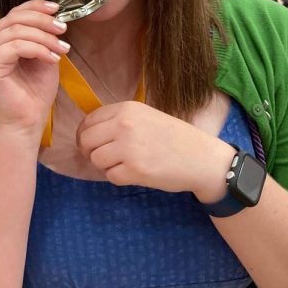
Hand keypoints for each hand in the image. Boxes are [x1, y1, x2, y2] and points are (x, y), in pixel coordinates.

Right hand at [0, 0, 68, 142]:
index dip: (36, 6)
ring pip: (17, 30)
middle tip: (63, 30)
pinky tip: (51, 59)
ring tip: (62, 50)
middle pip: (15, 17)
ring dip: (45, 37)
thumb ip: (43, 37)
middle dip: (43, 20)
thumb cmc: (34, 93)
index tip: (57, 9)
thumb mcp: (43, 57)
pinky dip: (38, 49)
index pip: (15, 13)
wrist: (27, 122)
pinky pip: (16, 46)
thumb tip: (54, 17)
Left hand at [76, 101, 234, 200]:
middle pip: (86, 141)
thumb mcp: (146, 117)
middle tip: (104, 158)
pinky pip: (110, 176)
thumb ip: (119, 121)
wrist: (202, 158)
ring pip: (96, 160)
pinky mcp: (135, 170)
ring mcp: (129, 148)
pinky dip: (118, 178)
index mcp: (127, 109)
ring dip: (105, 166)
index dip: (85, 135)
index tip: (91, 144)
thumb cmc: (174, 138)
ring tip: (124, 164)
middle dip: (90, 152)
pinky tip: (134, 173)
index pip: (88, 121)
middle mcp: (124, 125)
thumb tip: (88, 133)